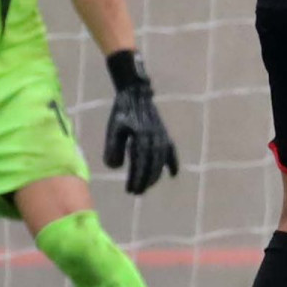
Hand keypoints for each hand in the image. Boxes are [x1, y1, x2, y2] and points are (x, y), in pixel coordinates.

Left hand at [103, 79, 179, 194]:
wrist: (136, 93)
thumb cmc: (122, 112)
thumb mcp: (113, 129)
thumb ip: (113, 149)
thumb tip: (116, 168)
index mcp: (141, 137)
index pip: (140, 164)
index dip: (136, 179)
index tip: (129, 190)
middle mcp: (155, 139)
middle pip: (152, 166)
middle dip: (145, 181)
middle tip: (136, 193)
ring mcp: (162, 137)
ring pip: (161, 161)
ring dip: (155, 176)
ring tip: (147, 186)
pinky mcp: (164, 134)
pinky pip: (171, 151)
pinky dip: (172, 163)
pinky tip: (173, 174)